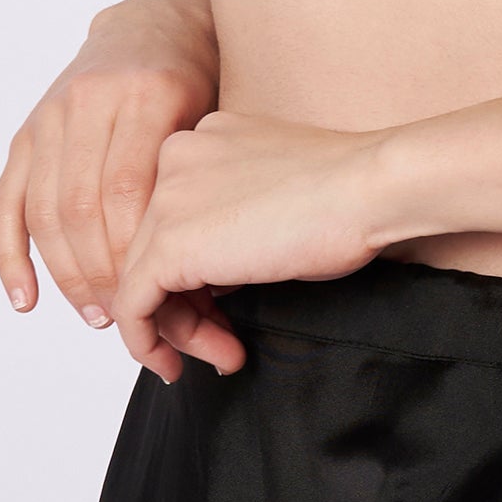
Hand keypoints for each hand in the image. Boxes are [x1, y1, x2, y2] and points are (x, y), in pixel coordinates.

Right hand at [0, 0, 220, 357]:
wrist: (157, 22)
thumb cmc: (198, 76)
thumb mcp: (212, 113)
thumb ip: (195, 176)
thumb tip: (200, 268)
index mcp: (147, 93)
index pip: (126, 191)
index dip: (133, 252)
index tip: (154, 296)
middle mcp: (91, 100)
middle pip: (82, 207)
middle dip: (102, 273)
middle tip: (126, 317)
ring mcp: (52, 113)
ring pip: (46, 211)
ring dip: (66, 274)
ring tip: (95, 313)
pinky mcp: (28, 129)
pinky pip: (8, 201)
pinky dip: (11, 255)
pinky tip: (28, 298)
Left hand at [112, 109, 387, 382]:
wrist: (367, 188)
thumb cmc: (344, 191)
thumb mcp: (271, 196)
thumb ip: (232, 217)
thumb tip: (211, 274)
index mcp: (204, 137)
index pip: (174, 216)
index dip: (195, 271)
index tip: (224, 308)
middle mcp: (174, 156)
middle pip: (154, 248)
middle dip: (189, 306)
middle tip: (226, 344)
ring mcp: (167, 197)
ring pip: (143, 279)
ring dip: (182, 330)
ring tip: (226, 357)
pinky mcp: (169, 243)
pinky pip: (133, 306)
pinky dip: (150, 342)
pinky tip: (179, 365)